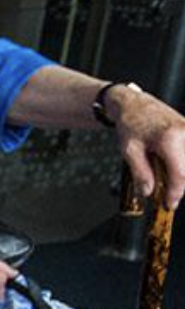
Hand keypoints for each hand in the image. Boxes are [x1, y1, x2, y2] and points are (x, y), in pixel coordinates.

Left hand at [112, 87, 184, 209]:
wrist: (134, 104)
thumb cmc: (130, 123)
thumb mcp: (129, 151)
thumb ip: (140, 173)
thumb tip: (148, 193)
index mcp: (170, 138)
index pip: (180, 174)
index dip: (175, 193)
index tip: (168, 204)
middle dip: (177, 186)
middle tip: (163, 196)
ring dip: (179, 175)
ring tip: (161, 177)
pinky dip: (180, 165)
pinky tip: (166, 166)